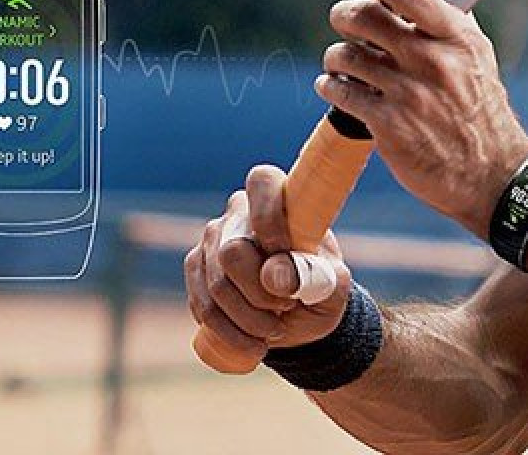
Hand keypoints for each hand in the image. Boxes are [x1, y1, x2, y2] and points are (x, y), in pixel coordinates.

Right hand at [185, 165, 352, 367]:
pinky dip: (229, 332)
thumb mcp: (332, 285)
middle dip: (260, 293)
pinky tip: (253, 344)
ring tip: (274, 331)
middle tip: (287, 307)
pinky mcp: (195, 269)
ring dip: (248, 320)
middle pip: (232, 251)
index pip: (262, 183)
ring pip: (216, 285)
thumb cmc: (320, 287)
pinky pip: (202, 306)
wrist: (301, 315)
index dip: (269, 218)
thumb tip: (273, 278)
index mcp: (278, 198)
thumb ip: (312, 276)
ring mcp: (211, 240)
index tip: (286, 253)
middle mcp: (237, 213)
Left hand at [316, 0, 527, 237]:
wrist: (489, 172)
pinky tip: (338, 87)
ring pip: (345, 55)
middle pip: (364, 17)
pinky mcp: (387, 126)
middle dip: (346, 15)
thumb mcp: (473, 45)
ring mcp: (408, 95)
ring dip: (337, 56)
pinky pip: (340, 91)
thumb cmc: (478, 102)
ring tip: (345, 62)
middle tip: (347, 21)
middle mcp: (431, 61)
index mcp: (455, 36)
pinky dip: (331, 86)